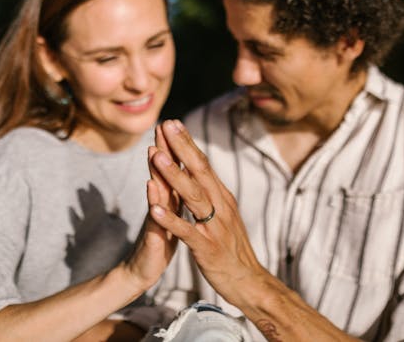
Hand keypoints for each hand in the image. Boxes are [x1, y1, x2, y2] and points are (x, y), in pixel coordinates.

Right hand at [123, 127, 179, 289]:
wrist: (143, 271)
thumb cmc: (159, 241)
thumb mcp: (169, 213)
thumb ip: (171, 192)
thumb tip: (176, 170)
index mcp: (170, 198)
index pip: (174, 168)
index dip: (176, 146)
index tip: (177, 122)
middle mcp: (160, 204)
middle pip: (162, 173)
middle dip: (164, 149)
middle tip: (162, 125)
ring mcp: (155, 220)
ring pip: (156, 194)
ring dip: (156, 173)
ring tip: (154, 151)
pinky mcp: (154, 240)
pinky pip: (156, 224)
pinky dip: (156, 211)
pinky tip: (153, 199)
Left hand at [148, 120, 269, 306]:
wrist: (248, 281)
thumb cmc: (231, 248)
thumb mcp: (224, 215)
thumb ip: (211, 194)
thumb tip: (200, 171)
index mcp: (222, 197)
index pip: (203, 164)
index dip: (187, 143)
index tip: (172, 122)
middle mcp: (220, 207)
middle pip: (199, 172)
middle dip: (181, 147)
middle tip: (166, 125)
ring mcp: (214, 227)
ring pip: (192, 196)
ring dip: (174, 176)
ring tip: (156, 157)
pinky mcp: (207, 248)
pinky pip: (187, 231)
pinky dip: (171, 219)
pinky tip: (155, 209)